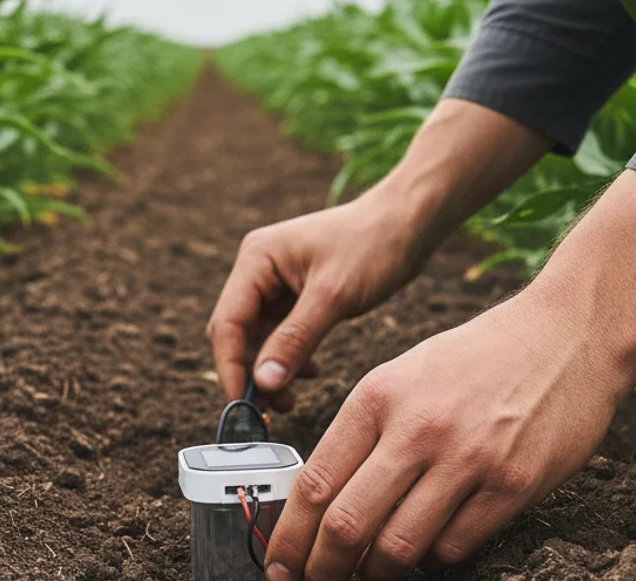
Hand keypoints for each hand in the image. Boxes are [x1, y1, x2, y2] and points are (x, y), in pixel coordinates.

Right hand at [207, 191, 429, 411]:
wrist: (407, 224)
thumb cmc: (373, 246)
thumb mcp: (333, 296)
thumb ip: (295, 340)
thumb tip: (263, 383)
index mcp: (257, 259)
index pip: (228, 322)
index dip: (231, 367)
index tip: (243, 406)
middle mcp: (258, 270)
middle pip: (236, 333)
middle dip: (251, 373)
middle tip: (272, 410)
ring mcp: (275, 283)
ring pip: (258, 339)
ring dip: (271, 371)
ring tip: (292, 400)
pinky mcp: (295, 295)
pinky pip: (280, 335)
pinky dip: (289, 358)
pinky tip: (311, 373)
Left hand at [262, 294, 627, 579]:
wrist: (567, 333)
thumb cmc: (477, 356)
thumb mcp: (403, 374)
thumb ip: (364, 431)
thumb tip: (325, 500)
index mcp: (378, 396)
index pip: (316, 483)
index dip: (289, 536)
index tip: (277, 563)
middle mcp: (417, 428)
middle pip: (348, 524)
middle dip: (322, 568)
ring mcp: (468, 458)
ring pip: (400, 547)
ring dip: (377, 572)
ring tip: (371, 573)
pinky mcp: (514, 484)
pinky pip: (456, 546)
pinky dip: (434, 558)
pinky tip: (428, 549)